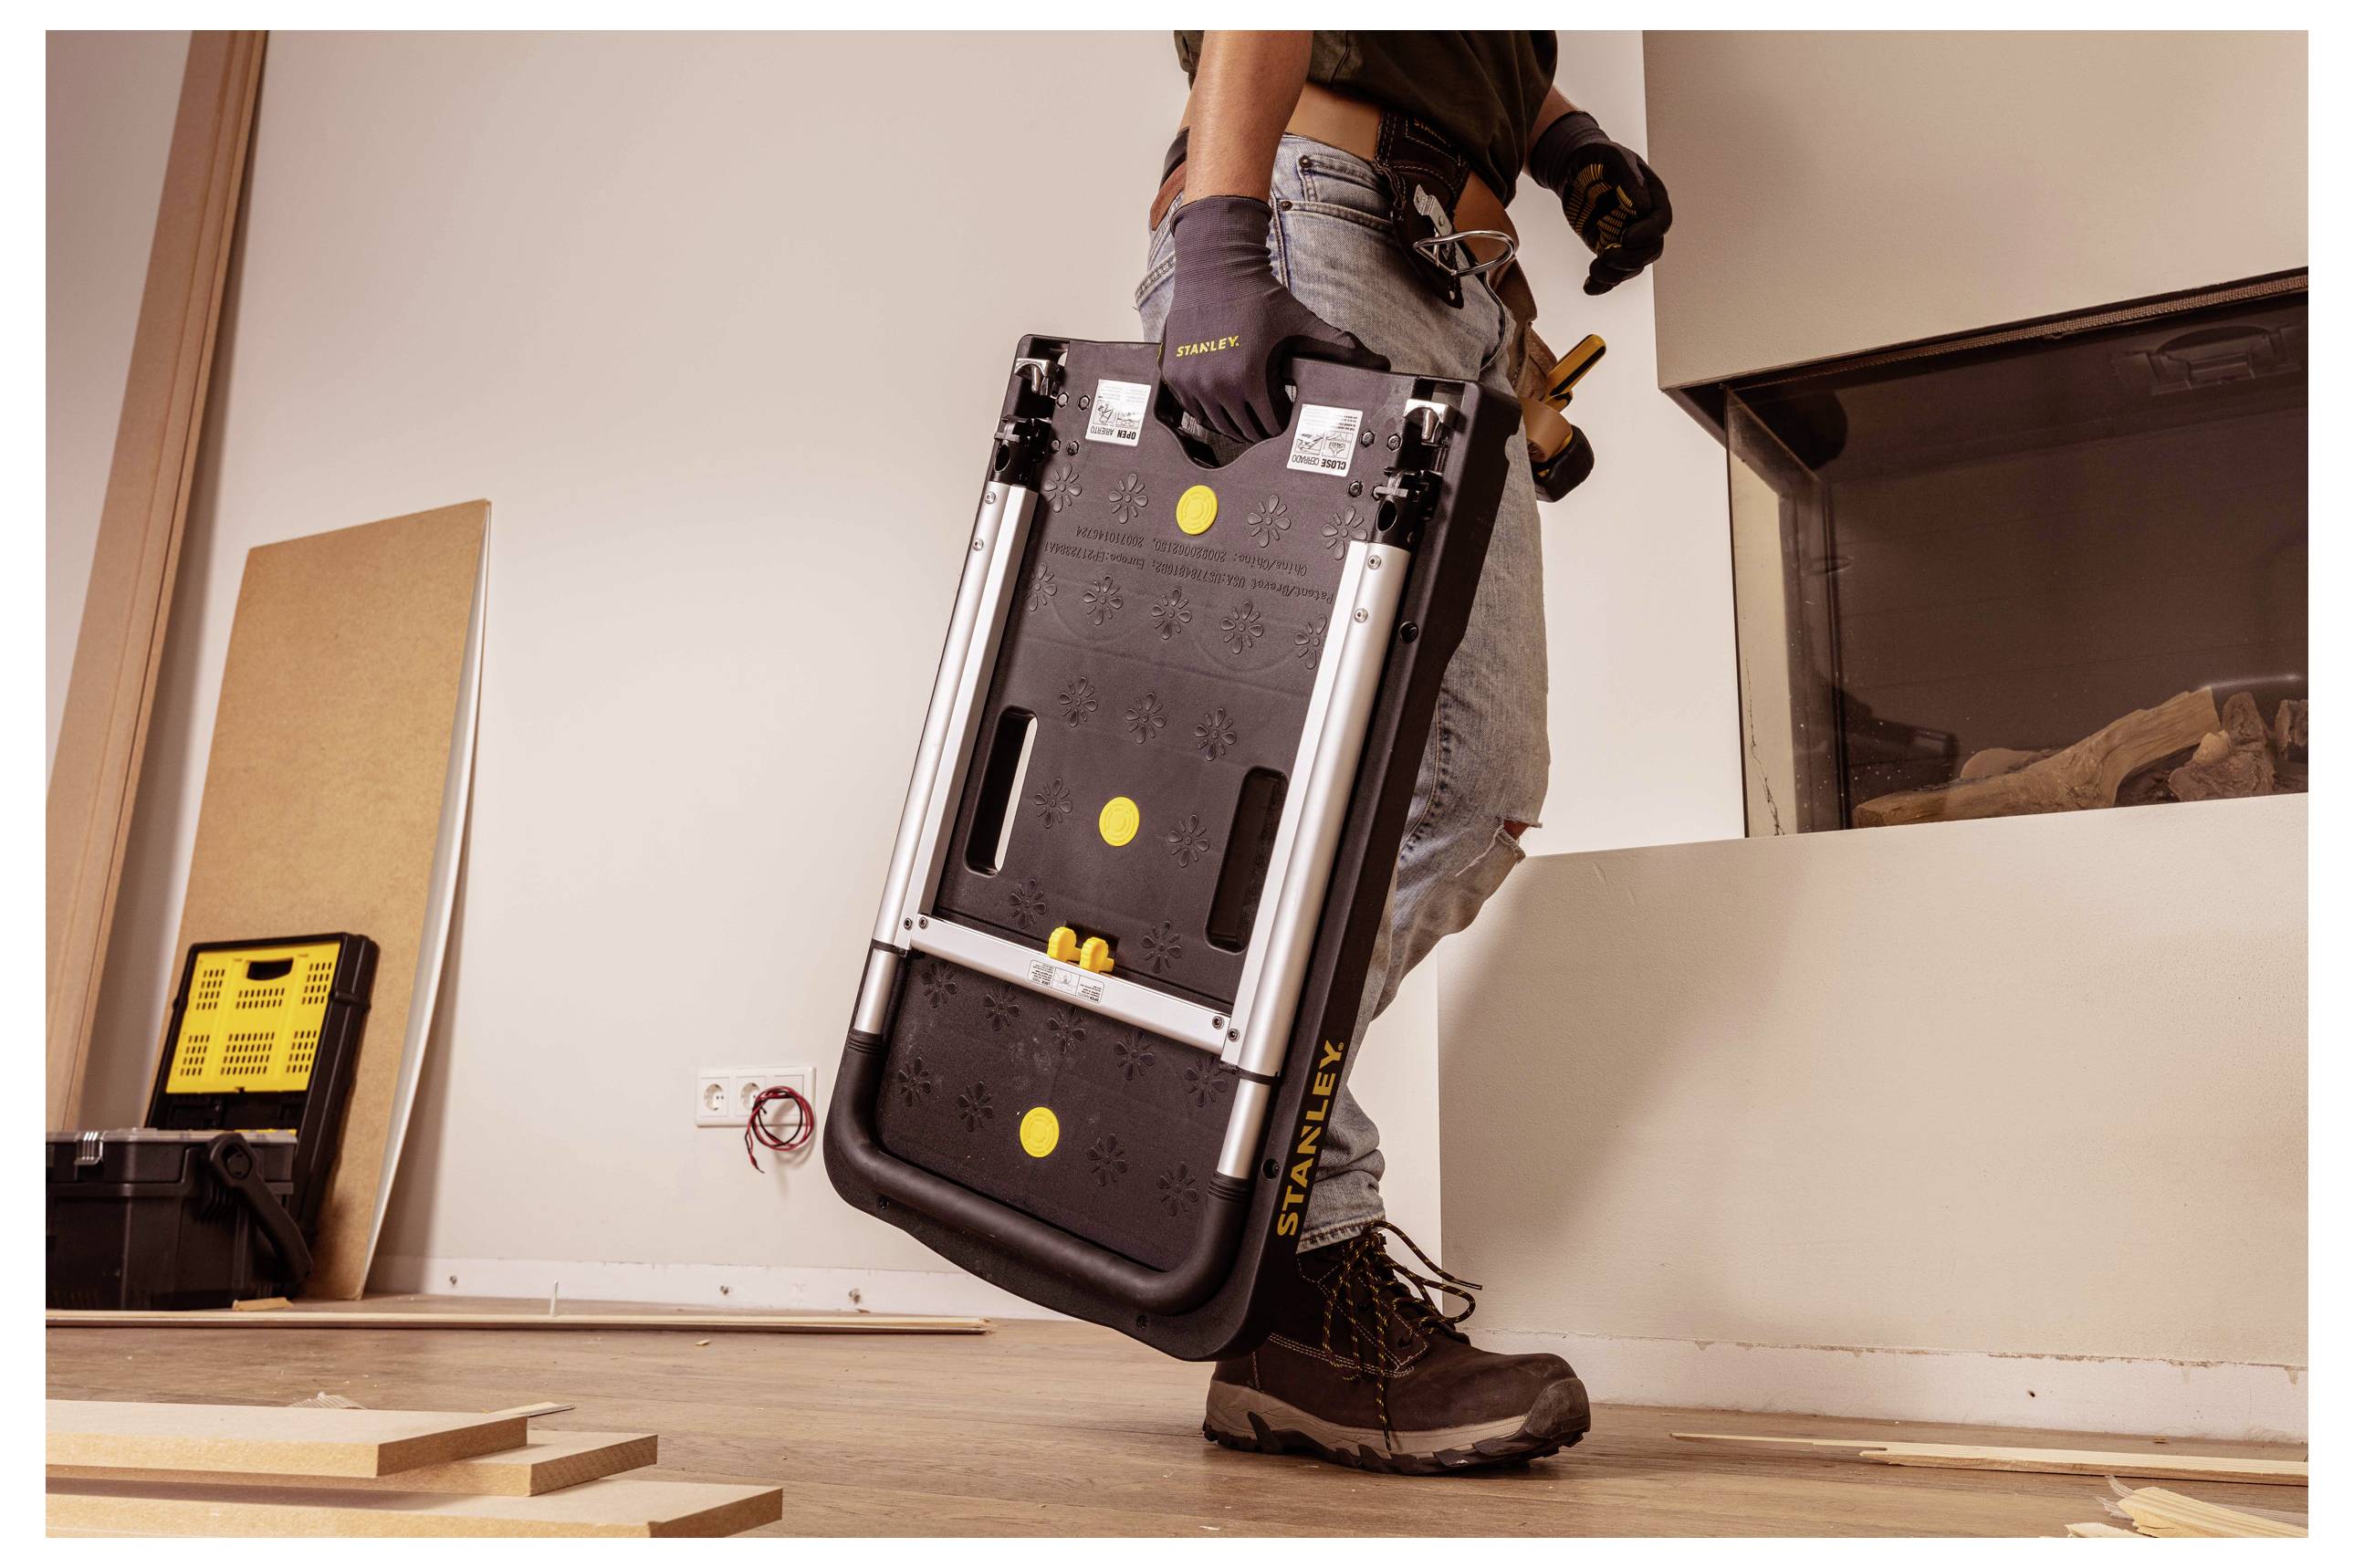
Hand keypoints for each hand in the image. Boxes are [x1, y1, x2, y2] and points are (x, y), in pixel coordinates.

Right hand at [1159, 196, 1386, 441]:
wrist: (1216, 268)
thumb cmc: (1259, 296)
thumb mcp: (1303, 323)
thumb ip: (1341, 348)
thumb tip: (1381, 364)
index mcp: (1249, 379)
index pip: (1270, 426)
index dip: (1283, 421)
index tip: (1286, 412)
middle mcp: (1217, 385)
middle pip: (1244, 430)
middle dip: (1260, 426)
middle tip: (1269, 414)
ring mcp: (1192, 383)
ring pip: (1218, 425)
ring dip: (1235, 422)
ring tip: (1248, 408)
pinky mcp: (1175, 377)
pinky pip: (1195, 412)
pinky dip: (1210, 411)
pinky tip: (1225, 399)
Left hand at [1529, 111, 1672, 295]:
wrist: (1572, 167)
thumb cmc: (1596, 157)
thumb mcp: (1611, 158)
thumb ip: (1627, 177)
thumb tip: (1642, 206)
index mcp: (1651, 198)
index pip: (1660, 222)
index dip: (1648, 234)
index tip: (1626, 238)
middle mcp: (1642, 221)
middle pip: (1650, 251)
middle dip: (1631, 259)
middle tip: (1606, 255)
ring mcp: (1624, 236)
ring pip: (1631, 266)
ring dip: (1615, 274)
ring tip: (1593, 271)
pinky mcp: (1606, 246)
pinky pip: (1611, 272)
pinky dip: (1601, 284)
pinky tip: (1589, 287)